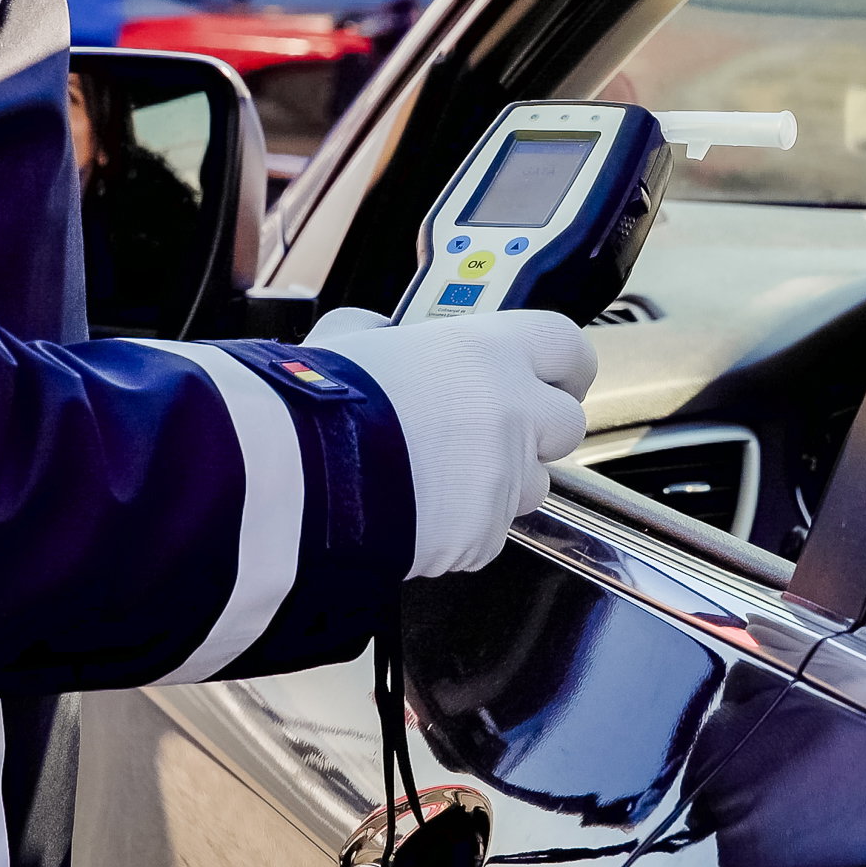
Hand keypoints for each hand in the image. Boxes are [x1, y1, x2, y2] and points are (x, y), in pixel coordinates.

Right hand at [305, 307, 595, 577]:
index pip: (568, 347)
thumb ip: (381, 332)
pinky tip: (417, 512)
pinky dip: (463, 529)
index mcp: (489, 351)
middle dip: (536, 432)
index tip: (555, 375)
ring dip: (500, 484)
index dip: (563, 366)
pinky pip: (489, 533)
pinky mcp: (484, 535)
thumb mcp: (351, 341)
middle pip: (565, 424)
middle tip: (486, 433)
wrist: (297, 479)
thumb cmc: (319, 405)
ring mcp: (504, 478)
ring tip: (437, 477)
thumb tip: (373, 331)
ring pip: (532, 486)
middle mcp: (513, 411)